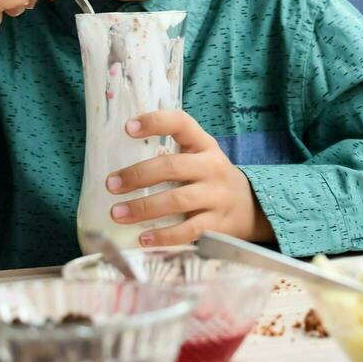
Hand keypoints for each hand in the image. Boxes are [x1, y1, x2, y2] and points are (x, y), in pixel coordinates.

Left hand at [105, 111, 274, 247]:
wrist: (251, 207)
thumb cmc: (209, 178)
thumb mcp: (198, 157)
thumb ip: (169, 155)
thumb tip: (117, 162)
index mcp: (204, 145)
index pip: (181, 124)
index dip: (155, 122)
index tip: (127, 128)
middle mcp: (212, 167)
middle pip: (172, 167)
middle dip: (138, 175)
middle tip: (111, 185)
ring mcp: (217, 196)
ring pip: (177, 200)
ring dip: (144, 208)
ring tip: (117, 213)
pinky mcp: (218, 224)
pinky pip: (188, 230)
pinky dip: (164, 236)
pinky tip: (142, 239)